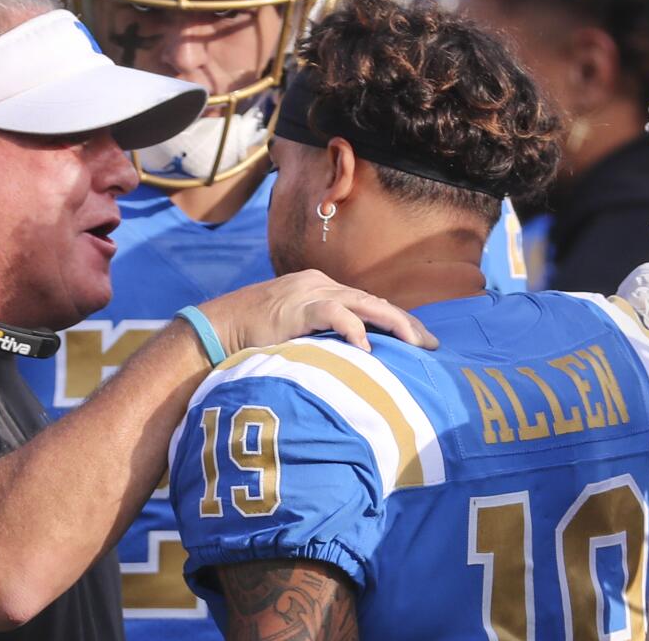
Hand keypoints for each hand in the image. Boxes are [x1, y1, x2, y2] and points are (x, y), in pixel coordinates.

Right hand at [199, 269, 437, 354]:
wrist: (216, 328)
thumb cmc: (252, 338)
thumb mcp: (295, 333)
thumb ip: (321, 338)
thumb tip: (352, 362)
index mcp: (320, 290)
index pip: (369, 303)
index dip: (398, 321)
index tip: (422, 341)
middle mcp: (318, 286)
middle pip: (374, 302)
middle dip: (406, 324)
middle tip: (432, 346)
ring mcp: (308, 294)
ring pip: (362, 303)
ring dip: (392, 324)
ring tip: (414, 345)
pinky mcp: (296, 308)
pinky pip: (333, 314)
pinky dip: (353, 329)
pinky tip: (368, 348)